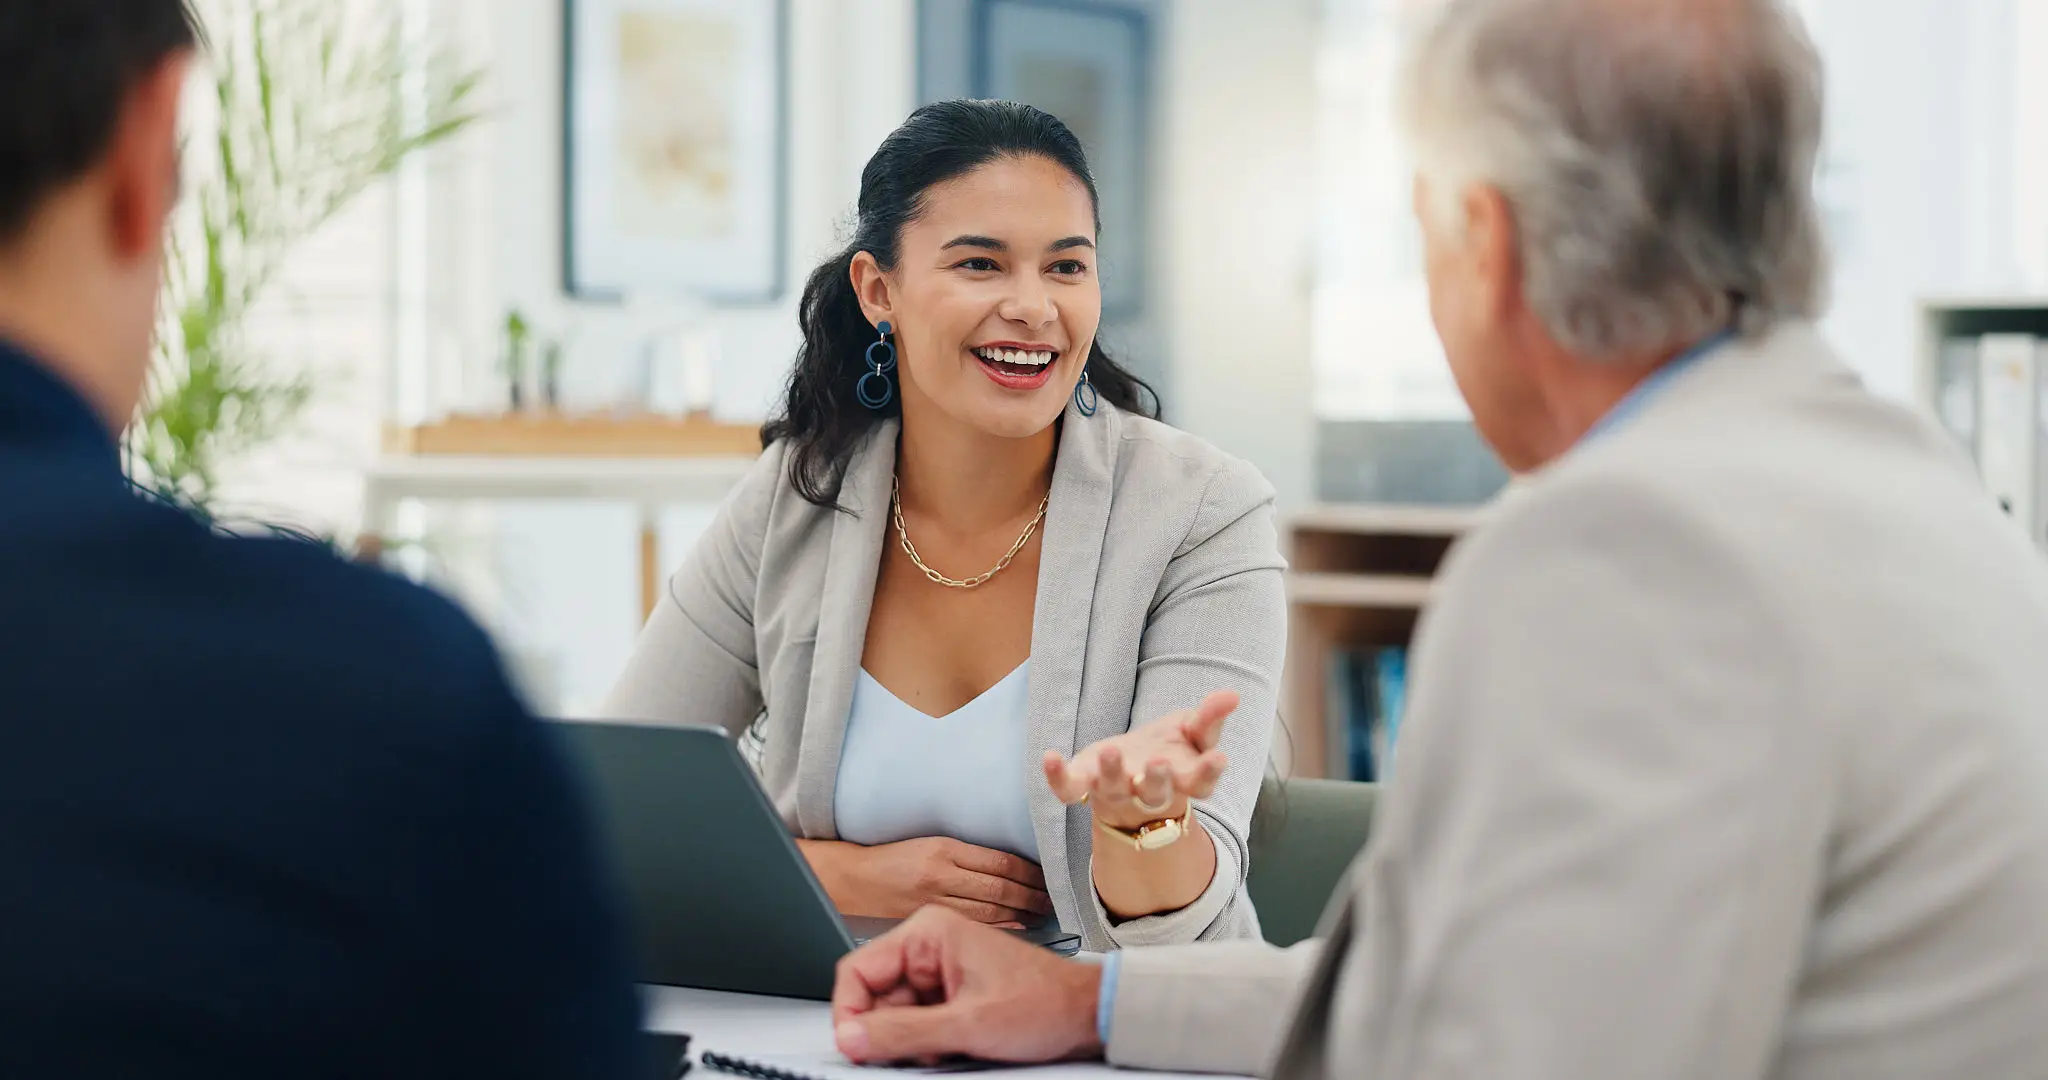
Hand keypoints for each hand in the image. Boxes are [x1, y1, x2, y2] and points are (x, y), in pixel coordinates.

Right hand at [800, 837, 1052, 926]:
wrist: (850, 881)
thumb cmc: (890, 862)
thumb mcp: (930, 845)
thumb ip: (965, 857)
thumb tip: (1009, 867)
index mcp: (944, 852)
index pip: (1002, 863)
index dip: (1030, 872)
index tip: (1049, 877)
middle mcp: (942, 876)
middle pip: (1002, 888)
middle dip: (1033, 896)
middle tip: (1057, 901)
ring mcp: (936, 902)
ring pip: (991, 910)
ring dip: (1022, 912)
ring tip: (1045, 914)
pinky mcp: (929, 923)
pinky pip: (972, 927)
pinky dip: (998, 927)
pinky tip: (1015, 927)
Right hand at [833, 906, 1102, 1064]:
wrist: (1086, 1015)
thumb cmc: (1045, 1003)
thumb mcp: (967, 1025)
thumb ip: (903, 1032)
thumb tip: (851, 1037)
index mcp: (928, 933)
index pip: (857, 971)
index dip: (849, 1013)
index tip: (854, 1046)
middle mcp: (929, 947)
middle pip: (874, 998)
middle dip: (887, 1033)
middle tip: (912, 1055)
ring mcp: (940, 972)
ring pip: (895, 1016)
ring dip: (910, 1042)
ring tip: (945, 1049)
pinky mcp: (950, 996)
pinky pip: (917, 1023)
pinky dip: (926, 1043)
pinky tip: (952, 1049)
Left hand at [1043, 690, 1235, 829]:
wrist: (1130, 773)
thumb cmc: (1169, 750)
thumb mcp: (1192, 731)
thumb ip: (1210, 717)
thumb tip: (1232, 695)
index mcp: (1182, 780)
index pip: (1201, 782)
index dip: (1209, 772)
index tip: (1218, 759)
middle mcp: (1149, 793)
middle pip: (1155, 793)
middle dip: (1156, 779)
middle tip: (1158, 761)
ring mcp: (1115, 792)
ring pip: (1114, 789)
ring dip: (1112, 773)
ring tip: (1109, 751)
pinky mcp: (1084, 787)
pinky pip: (1069, 790)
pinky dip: (1057, 777)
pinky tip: (1050, 756)